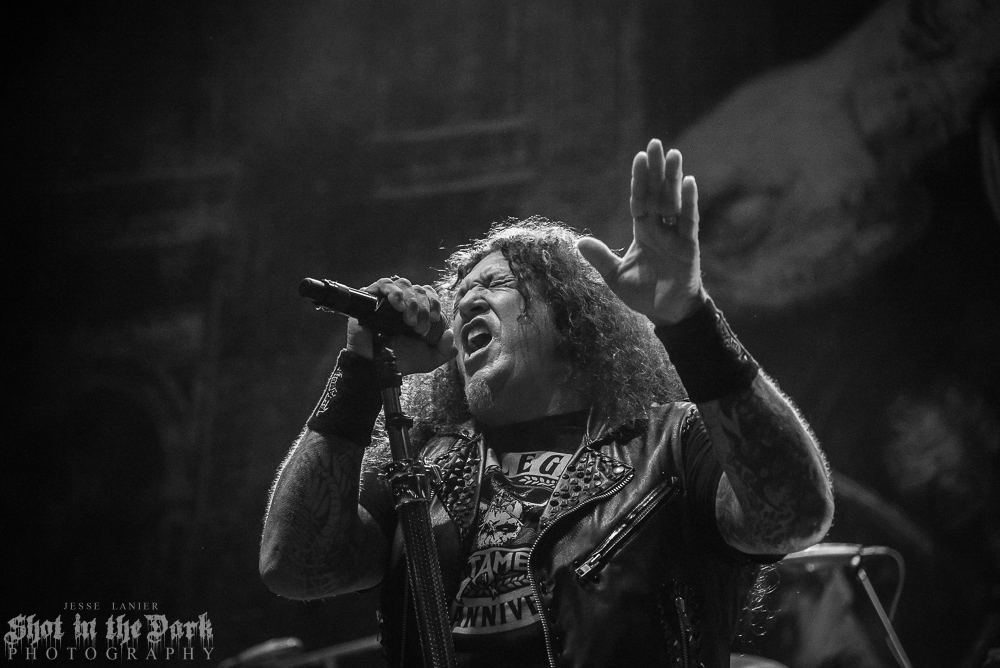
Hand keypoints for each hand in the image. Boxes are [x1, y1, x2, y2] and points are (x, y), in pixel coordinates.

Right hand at [345, 277, 455, 374]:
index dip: (434, 302)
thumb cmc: (401, 361)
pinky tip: (397, 306)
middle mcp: (403, 302)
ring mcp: (386, 299)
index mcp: (417, 310)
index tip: (435, 319)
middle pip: (418, 289)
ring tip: (408, 320)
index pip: (429, 293)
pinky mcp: (370, 298)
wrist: (377, 367)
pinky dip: (393, 291)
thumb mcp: (430, 359)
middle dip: (423, 308)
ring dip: (411, 301)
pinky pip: (383, 284)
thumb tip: (450, 333)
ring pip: (403, 284)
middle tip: (419, 328)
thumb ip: (445, 349)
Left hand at [577, 139, 704, 324]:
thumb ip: (600, 258)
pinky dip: (689, 201)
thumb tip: (579, 242)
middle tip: (656, 143)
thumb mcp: (615, 277)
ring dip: (673, 178)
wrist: (667, 314)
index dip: (639, 180)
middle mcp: (660, 228)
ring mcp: (675, 235)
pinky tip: (688, 182)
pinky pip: (689, 220)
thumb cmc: (643, 294)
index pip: (640, 199)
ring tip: (673, 154)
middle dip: (656, 169)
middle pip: (658, 192)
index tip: (639, 157)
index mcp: (643, 231)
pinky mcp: (688, 246)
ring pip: (674, 200)